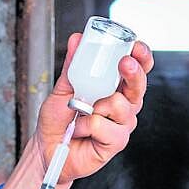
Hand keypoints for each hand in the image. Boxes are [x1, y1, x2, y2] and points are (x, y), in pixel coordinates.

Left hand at [34, 34, 154, 184]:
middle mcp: (123, 105)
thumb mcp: (63, 88)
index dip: (141, 57)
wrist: (47, 148)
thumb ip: (73, 66)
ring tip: (81, 113)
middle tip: (124, 63)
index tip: (136, 46)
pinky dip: (86, 126)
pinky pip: (104, 125)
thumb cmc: (58, 121)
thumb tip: (78, 40)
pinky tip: (81, 130)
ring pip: (120, 105)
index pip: (137, 69)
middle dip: (133, 72)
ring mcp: (122, 125)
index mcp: (115, 88)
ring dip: (95, 106)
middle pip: (139, 85)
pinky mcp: (116, 142)